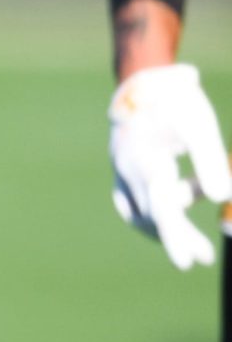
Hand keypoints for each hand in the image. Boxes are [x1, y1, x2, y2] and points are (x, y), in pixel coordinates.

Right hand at [110, 63, 231, 269]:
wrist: (146, 80)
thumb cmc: (177, 102)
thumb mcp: (200, 126)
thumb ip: (210, 162)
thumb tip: (223, 199)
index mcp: (144, 161)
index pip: (161, 208)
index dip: (176, 236)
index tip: (192, 261)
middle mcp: (127, 171)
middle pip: (153, 215)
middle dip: (178, 237)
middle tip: (203, 259)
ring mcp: (121, 173)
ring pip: (141, 212)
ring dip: (168, 227)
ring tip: (195, 241)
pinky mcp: (123, 171)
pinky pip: (133, 203)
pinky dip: (154, 212)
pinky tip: (178, 209)